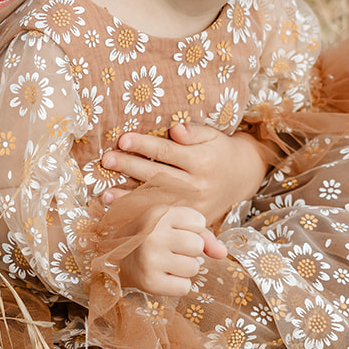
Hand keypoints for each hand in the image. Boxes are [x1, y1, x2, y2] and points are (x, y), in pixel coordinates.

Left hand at [99, 124, 269, 227]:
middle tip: (107, 160)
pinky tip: (122, 214)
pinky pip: (163, 218)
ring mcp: (194, 205)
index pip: (168, 151)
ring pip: (158, 201)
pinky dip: (142, 217)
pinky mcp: (190, 219)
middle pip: (158, 175)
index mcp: (202, 161)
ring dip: (131, 199)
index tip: (123, 139)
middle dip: (131, 167)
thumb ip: (193, 133)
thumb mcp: (212, 136)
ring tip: (106, 195)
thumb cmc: (219, 151)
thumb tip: (175, 129)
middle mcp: (198, 185)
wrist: (242, 177)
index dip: (144, 145)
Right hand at [115, 205, 227, 298]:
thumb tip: (222, 253)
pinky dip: (178, 285)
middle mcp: (153, 234)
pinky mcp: (151, 282)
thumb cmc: (151, 239)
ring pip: (194, 267)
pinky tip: (163, 277)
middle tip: (170, 251)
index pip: (199, 222)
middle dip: (190, 251)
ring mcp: (151, 259)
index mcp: (158, 214)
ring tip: (166, 264)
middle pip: (197, 246)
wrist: (115, 261)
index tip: (174, 232)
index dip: (191, 230)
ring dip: (184, 269)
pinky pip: (185, 287)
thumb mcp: (172, 226)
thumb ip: (203, 235)